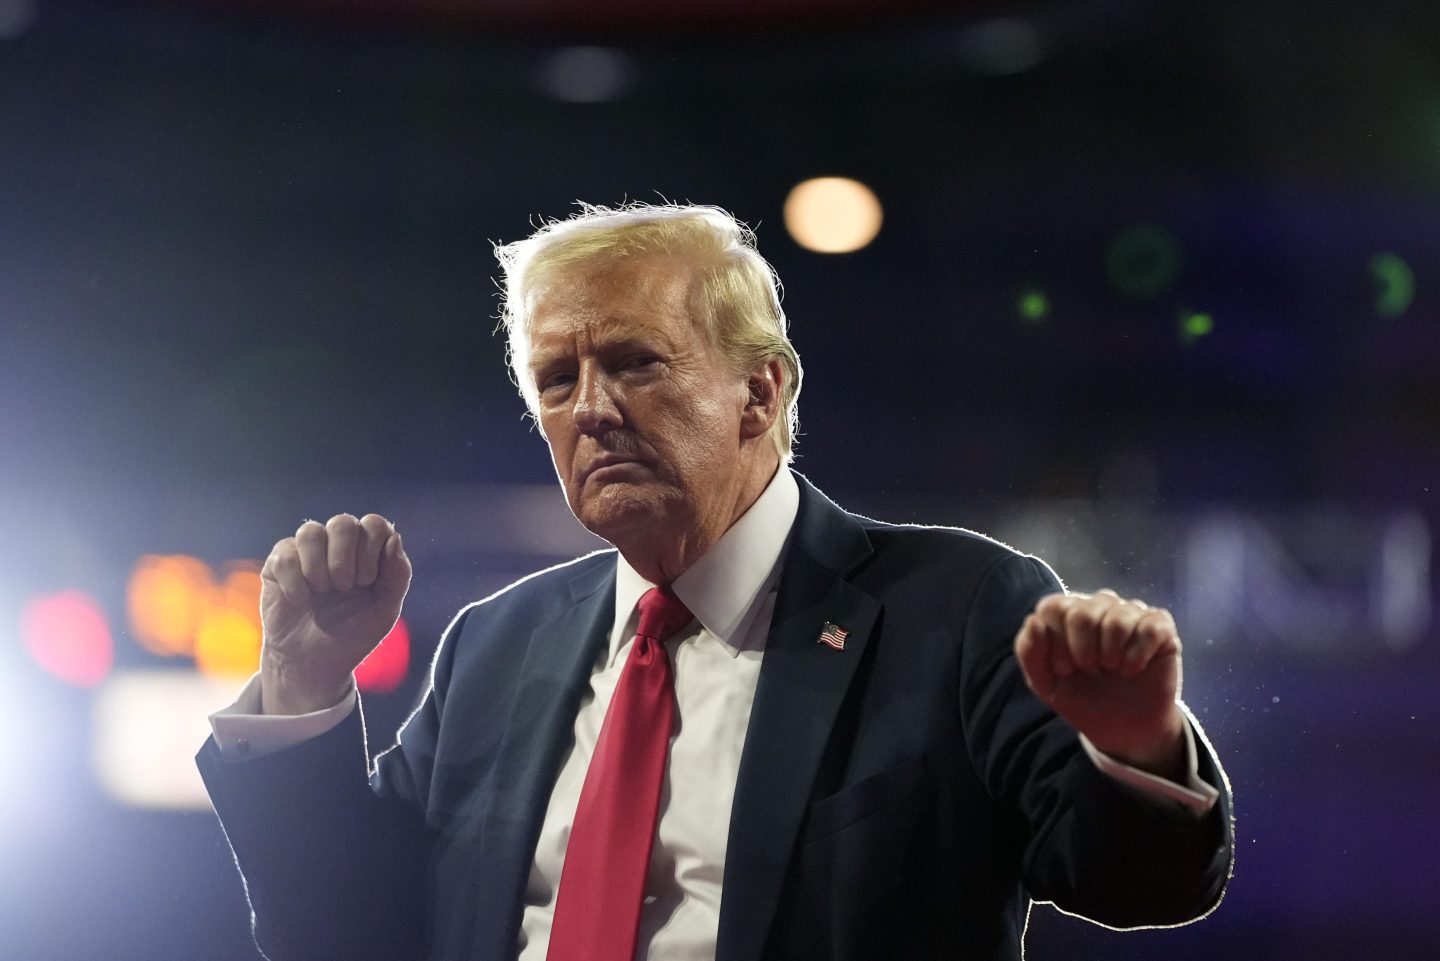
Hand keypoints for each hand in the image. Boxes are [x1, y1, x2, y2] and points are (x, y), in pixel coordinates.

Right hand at [259, 513, 411, 714]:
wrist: (314, 663)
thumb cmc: (352, 634)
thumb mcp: (385, 610)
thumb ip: (397, 575)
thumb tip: (394, 538)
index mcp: (367, 552)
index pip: (374, 524)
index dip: (372, 549)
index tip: (368, 581)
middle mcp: (337, 546)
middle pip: (343, 522)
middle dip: (345, 557)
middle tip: (345, 587)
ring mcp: (306, 553)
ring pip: (310, 531)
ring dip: (319, 567)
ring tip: (323, 592)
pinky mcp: (278, 564)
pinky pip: (284, 555)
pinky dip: (295, 582)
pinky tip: (301, 601)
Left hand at [1014, 590, 1185, 778]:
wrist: (1122, 728)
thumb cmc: (1081, 697)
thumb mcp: (1045, 682)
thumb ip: (1029, 652)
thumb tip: (1034, 620)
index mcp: (1067, 612)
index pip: (1054, 608)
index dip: (1056, 644)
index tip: (1064, 669)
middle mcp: (1099, 605)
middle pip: (1083, 613)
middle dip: (1083, 653)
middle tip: (1091, 671)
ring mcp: (1131, 612)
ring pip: (1118, 620)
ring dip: (1111, 657)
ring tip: (1112, 670)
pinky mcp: (1160, 626)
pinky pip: (1149, 628)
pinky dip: (1137, 657)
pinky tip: (1133, 669)